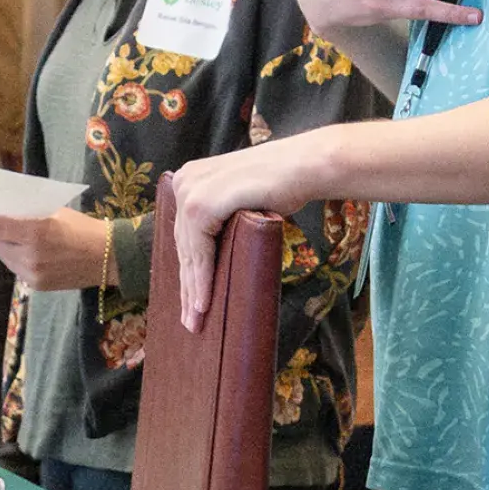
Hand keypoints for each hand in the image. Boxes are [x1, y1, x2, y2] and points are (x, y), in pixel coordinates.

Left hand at [0, 206, 107, 289]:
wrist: (108, 258)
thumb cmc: (83, 227)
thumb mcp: (55, 211)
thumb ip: (26, 212)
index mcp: (38, 232)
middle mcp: (31, 256)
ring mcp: (32, 275)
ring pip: (3, 256)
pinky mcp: (36, 285)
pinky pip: (14, 266)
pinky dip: (10, 254)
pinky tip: (10, 246)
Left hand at [170, 137, 325, 332]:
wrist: (304, 167)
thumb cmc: (280, 186)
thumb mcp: (239, 203)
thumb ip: (219, 219)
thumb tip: (208, 259)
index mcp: (189, 179)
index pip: (184, 236)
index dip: (187, 271)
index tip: (188, 302)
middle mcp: (184, 182)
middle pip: (184, 246)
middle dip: (187, 287)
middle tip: (190, 322)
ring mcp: (190, 191)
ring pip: (190, 252)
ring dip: (193, 291)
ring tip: (196, 321)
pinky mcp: (201, 204)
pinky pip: (200, 252)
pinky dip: (203, 280)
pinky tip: (204, 303)